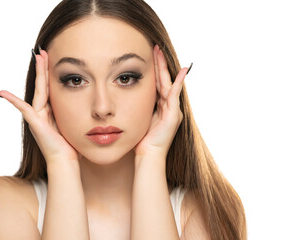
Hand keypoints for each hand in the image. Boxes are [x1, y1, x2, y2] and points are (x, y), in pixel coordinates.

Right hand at [0, 49, 78, 164]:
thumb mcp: (69, 123)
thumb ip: (67, 111)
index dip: (48, 72)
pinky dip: (13, 101)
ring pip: (38, 90)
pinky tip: (3, 92)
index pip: (49, 87)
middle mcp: (42, 111)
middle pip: (42, 85)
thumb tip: (78, 101)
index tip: (50, 57)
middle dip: (42, 67)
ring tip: (37, 57)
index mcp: (50, 110)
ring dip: (37, 73)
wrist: (64, 159)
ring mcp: (37, 116)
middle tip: (41, 51)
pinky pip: (24, 109)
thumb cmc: (68, 144)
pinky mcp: (35, 123)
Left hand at [134, 45, 189, 160]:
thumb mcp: (138, 118)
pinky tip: (181, 72)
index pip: (157, 83)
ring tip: (161, 53)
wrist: (147, 155)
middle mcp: (168, 106)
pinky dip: (178, 83)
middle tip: (155, 47)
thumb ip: (137, 107)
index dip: (154, 69)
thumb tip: (123, 97)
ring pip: (168, 84)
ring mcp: (172, 110)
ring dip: (165, 68)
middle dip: (160, 63)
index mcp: (159, 106)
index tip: (149, 54)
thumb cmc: (141, 140)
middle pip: (164, 80)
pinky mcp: (174, 115)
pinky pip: (175, 95)